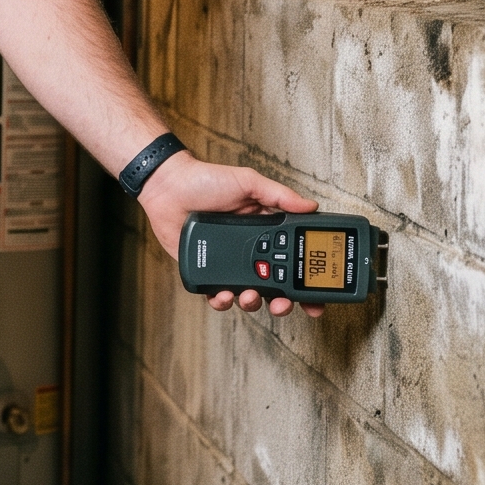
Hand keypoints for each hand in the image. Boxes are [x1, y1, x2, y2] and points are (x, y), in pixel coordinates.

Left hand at [137, 152, 327, 319]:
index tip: (316, 295)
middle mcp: (249, 251)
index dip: (304, 280)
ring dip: (252, 302)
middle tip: (282, 304)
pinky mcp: (205, 272)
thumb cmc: (206, 180)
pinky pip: (216, 295)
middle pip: (273, 285)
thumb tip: (311, 207)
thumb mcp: (248, 182)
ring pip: (247, 294)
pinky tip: (223, 296)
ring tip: (248, 296)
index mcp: (265, 232)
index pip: (291, 260)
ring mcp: (228, 264)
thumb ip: (279, 196)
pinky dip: (221, 301)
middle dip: (282, 301)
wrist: (168, 186)